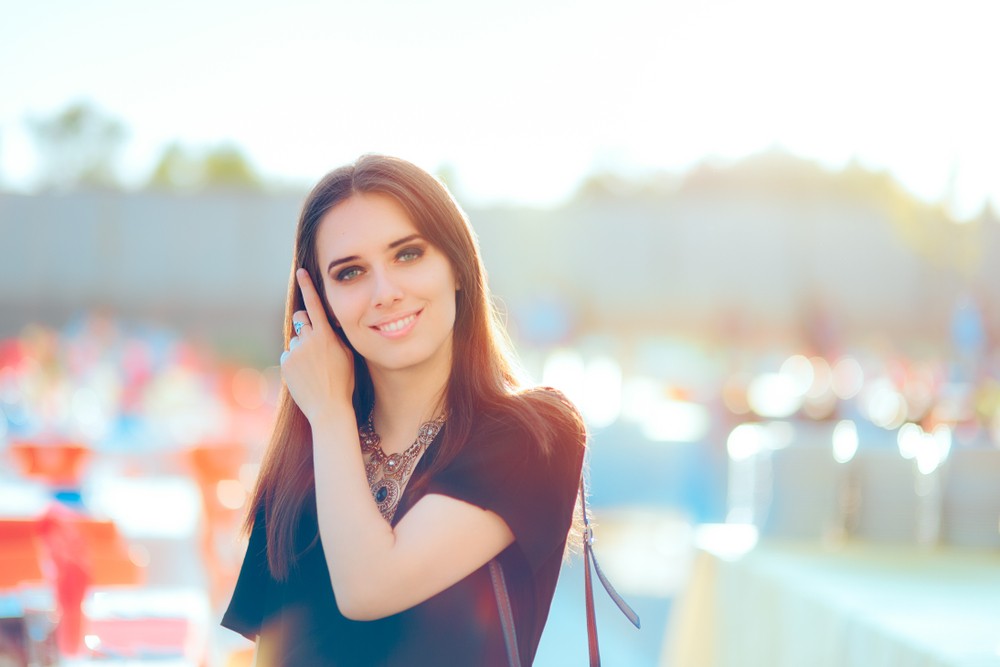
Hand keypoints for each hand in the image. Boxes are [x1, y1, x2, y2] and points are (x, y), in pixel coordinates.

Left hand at [280, 268, 354, 421]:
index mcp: (326, 335)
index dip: (307, 285)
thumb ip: (334, 336)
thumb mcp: (347, 354)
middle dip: (305, 323)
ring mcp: (295, 351)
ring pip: (296, 340)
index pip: (315, 304)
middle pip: (301, 318)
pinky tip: (305, 376)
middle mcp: (309, 339)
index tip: (300, 270)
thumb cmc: (343, 381)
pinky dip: (294, 362)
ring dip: (301, 348)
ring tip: (313, 369)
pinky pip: (288, 355)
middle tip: (314, 342)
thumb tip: (326, 323)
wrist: (329, 407)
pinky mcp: (286, 363)